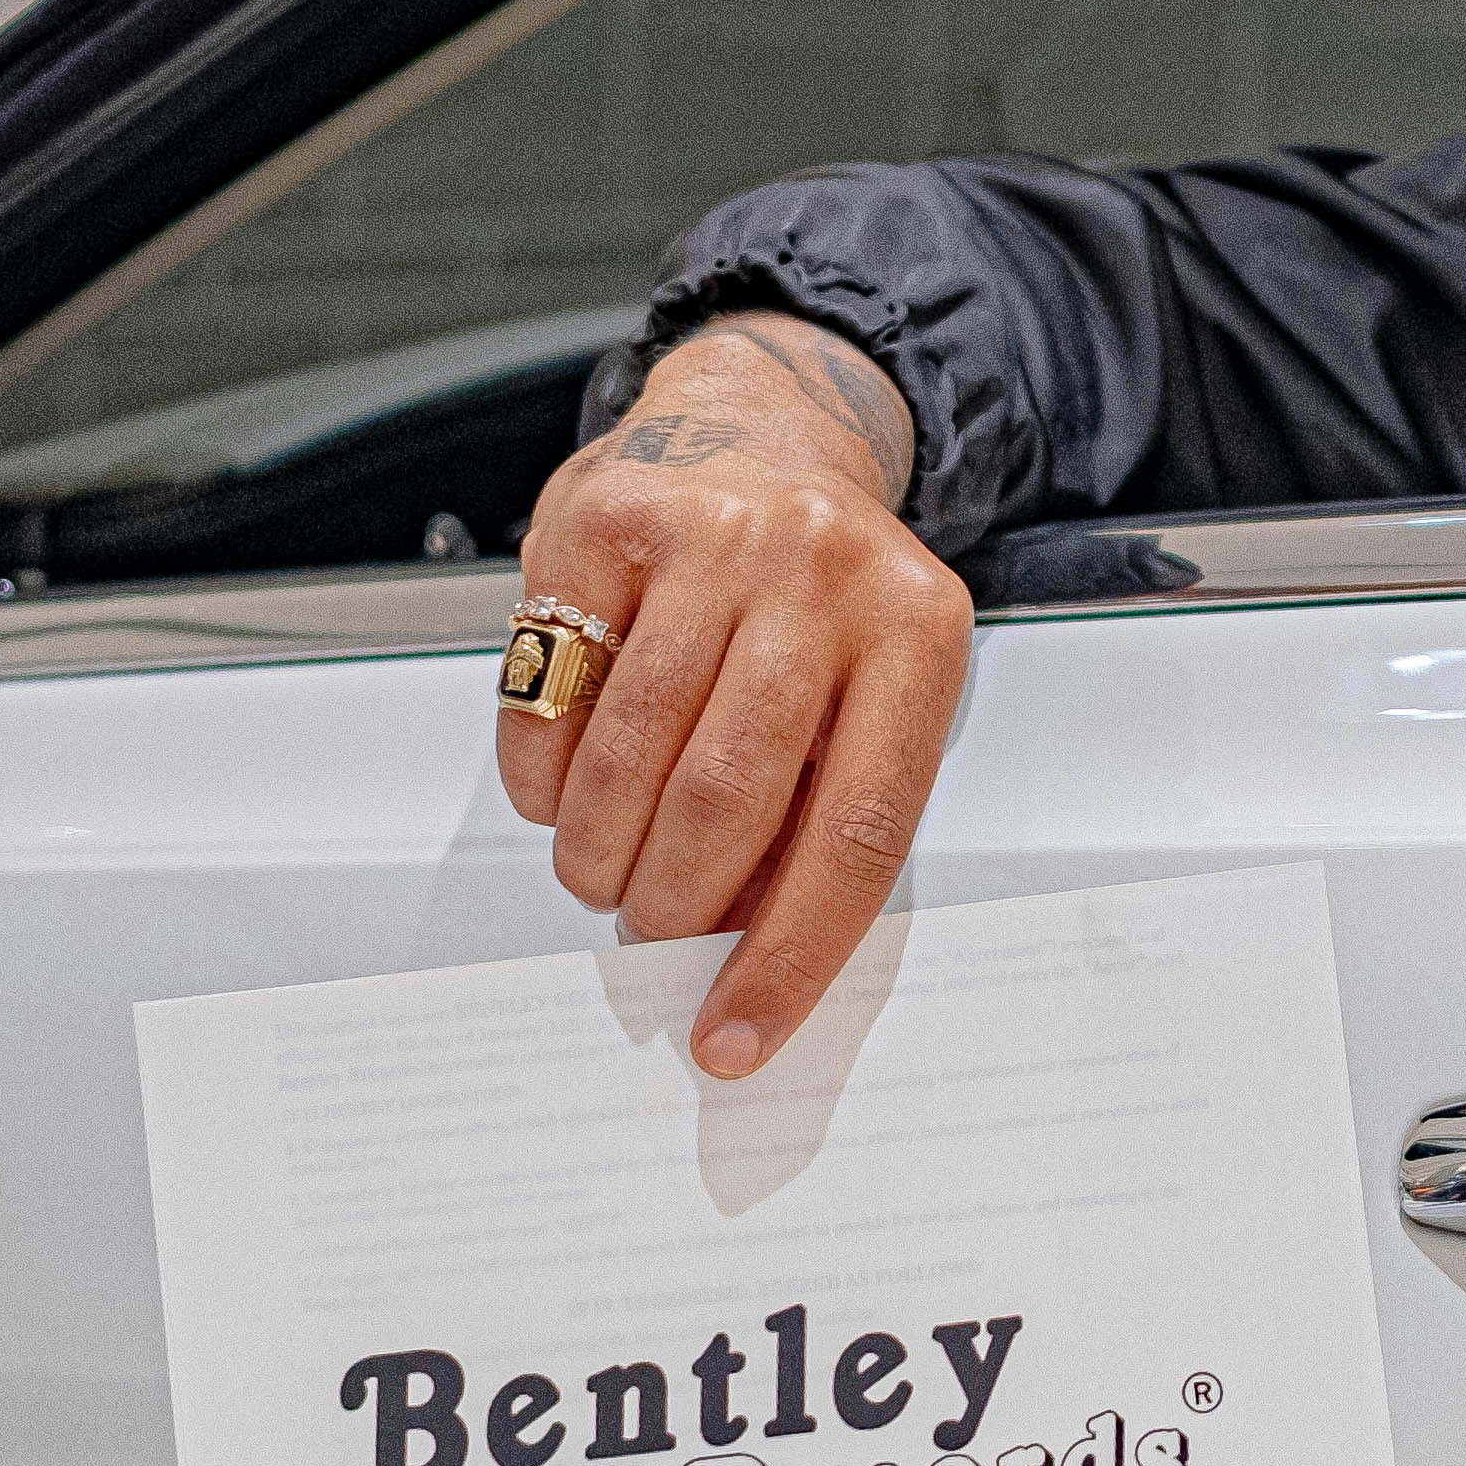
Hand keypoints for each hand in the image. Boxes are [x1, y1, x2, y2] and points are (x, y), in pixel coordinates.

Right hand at [498, 314, 972, 1076]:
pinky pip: (553, 692)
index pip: (855, 834)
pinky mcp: (607, 518)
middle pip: (730, 796)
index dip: (786, 955)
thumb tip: (747, 961)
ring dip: (602, 851)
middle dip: (673, 901)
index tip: (731, 1038)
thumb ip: (824, 812)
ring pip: (632, 752)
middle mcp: (822, 572)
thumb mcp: (869, 688)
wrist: (753, 426)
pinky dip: (547, 775)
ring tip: (606, 874)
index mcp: (919, 633)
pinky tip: (568, 787)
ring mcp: (714, 536)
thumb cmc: (813, 596)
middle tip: (652, 931)